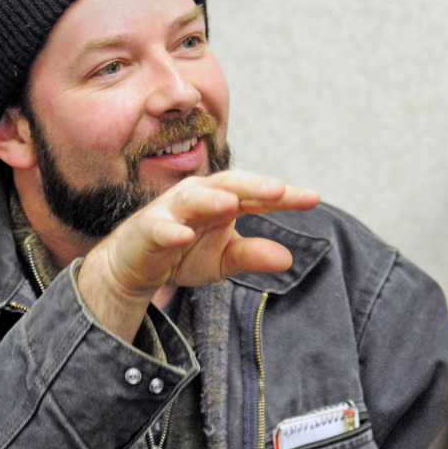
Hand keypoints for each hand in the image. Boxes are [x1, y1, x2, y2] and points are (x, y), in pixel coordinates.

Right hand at [77, 171, 319, 341]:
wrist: (135, 265)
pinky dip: (170, 229)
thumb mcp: (223, 259)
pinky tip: (182, 235)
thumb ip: (252, 255)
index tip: (313, 198)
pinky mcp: (148, 227)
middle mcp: (200, 196)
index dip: (285, 196)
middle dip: (253, 185)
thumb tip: (288, 258)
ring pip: (193, 197)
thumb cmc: (182, 251)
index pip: (257, 195)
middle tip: (279, 191)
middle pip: (229, 183)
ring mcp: (171, 209)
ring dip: (211, 199)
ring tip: (232, 204)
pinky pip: (160, 226)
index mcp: (223, 200)